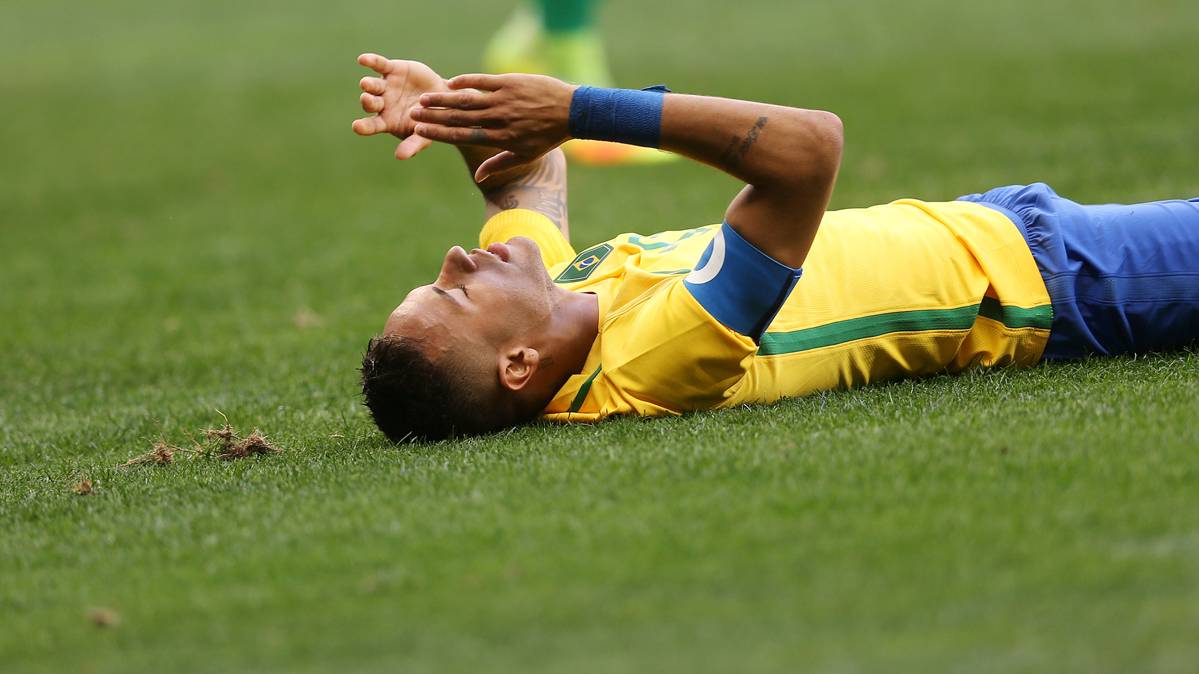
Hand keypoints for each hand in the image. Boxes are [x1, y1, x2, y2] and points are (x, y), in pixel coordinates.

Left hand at [352, 54, 447, 159]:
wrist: (444, 98)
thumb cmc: (432, 122)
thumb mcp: (425, 136)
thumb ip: (412, 145)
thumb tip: (399, 157)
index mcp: (386, 121)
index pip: (370, 125)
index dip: (363, 126)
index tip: (357, 127)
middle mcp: (382, 103)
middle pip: (370, 103)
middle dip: (368, 102)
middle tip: (368, 100)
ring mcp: (386, 86)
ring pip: (372, 85)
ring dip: (368, 85)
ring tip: (366, 84)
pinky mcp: (392, 70)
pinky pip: (379, 65)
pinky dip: (371, 61)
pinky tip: (362, 60)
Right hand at [412, 73, 575, 181]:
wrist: (571, 111)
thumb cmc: (547, 136)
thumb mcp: (525, 155)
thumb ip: (499, 164)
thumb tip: (479, 178)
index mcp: (500, 138)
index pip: (463, 137)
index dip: (439, 135)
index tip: (419, 133)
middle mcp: (498, 119)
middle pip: (459, 119)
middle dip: (434, 117)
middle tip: (411, 115)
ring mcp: (504, 100)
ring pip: (467, 100)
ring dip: (443, 100)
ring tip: (424, 99)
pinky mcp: (510, 82)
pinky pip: (482, 81)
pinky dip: (465, 82)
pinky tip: (450, 84)